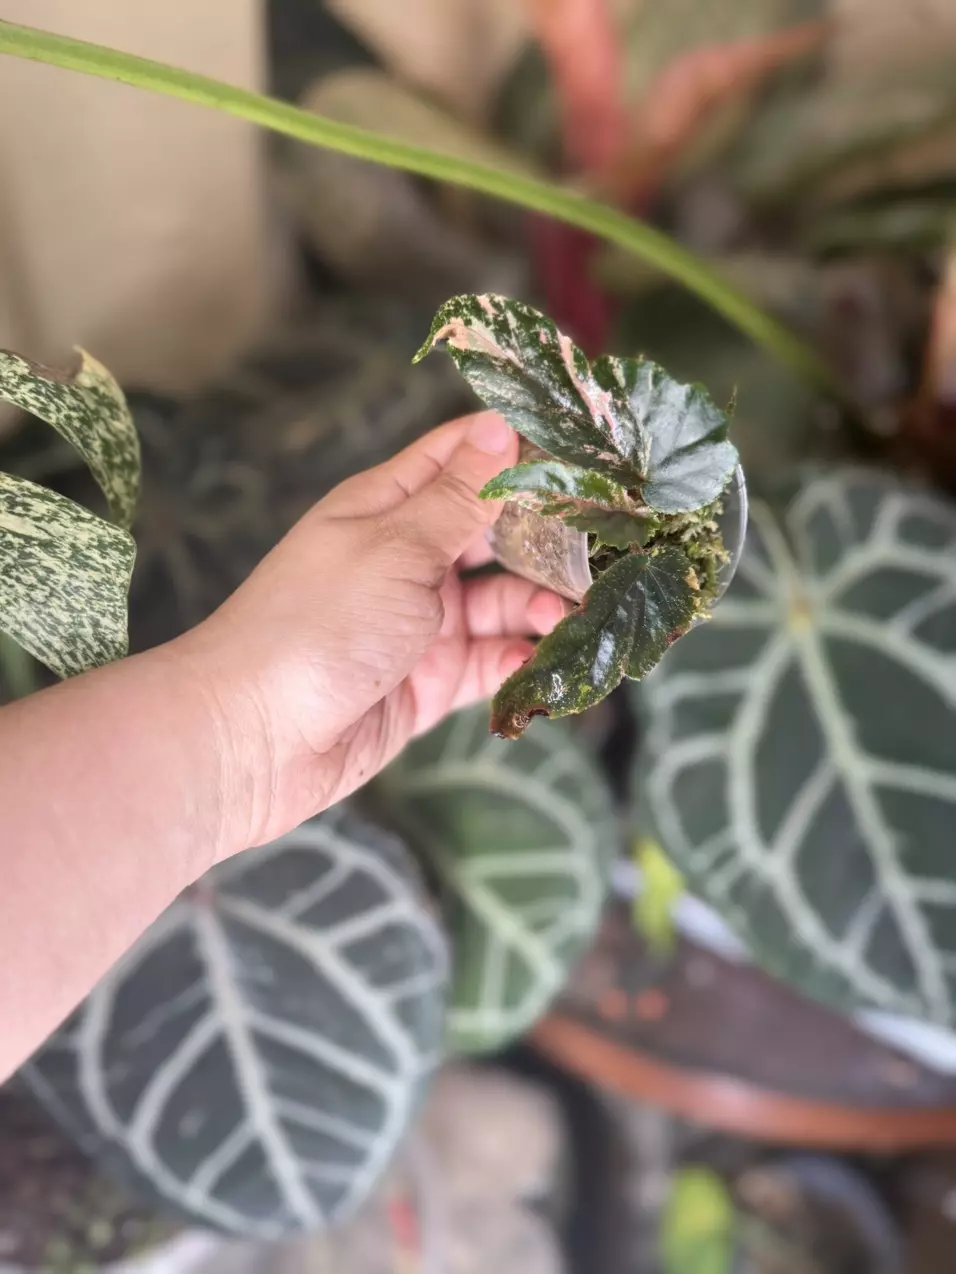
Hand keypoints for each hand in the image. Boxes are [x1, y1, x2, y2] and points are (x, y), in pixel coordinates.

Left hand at [178, 411, 566, 853]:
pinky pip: (492, 664)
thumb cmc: (315, 625)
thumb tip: (502, 426)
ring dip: (543, 603)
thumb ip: (459, 499)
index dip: (523, 450)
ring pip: (503, 601)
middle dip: (550, 535)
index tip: (589, 454)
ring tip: (574, 612)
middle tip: (609, 543)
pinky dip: (523, 661)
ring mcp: (421, 623)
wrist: (252, 740)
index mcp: (389, 507)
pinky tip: (548, 661)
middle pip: (496, 531)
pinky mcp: (430, 683)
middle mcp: (409, 558)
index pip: (465, 457)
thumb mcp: (396, 549)